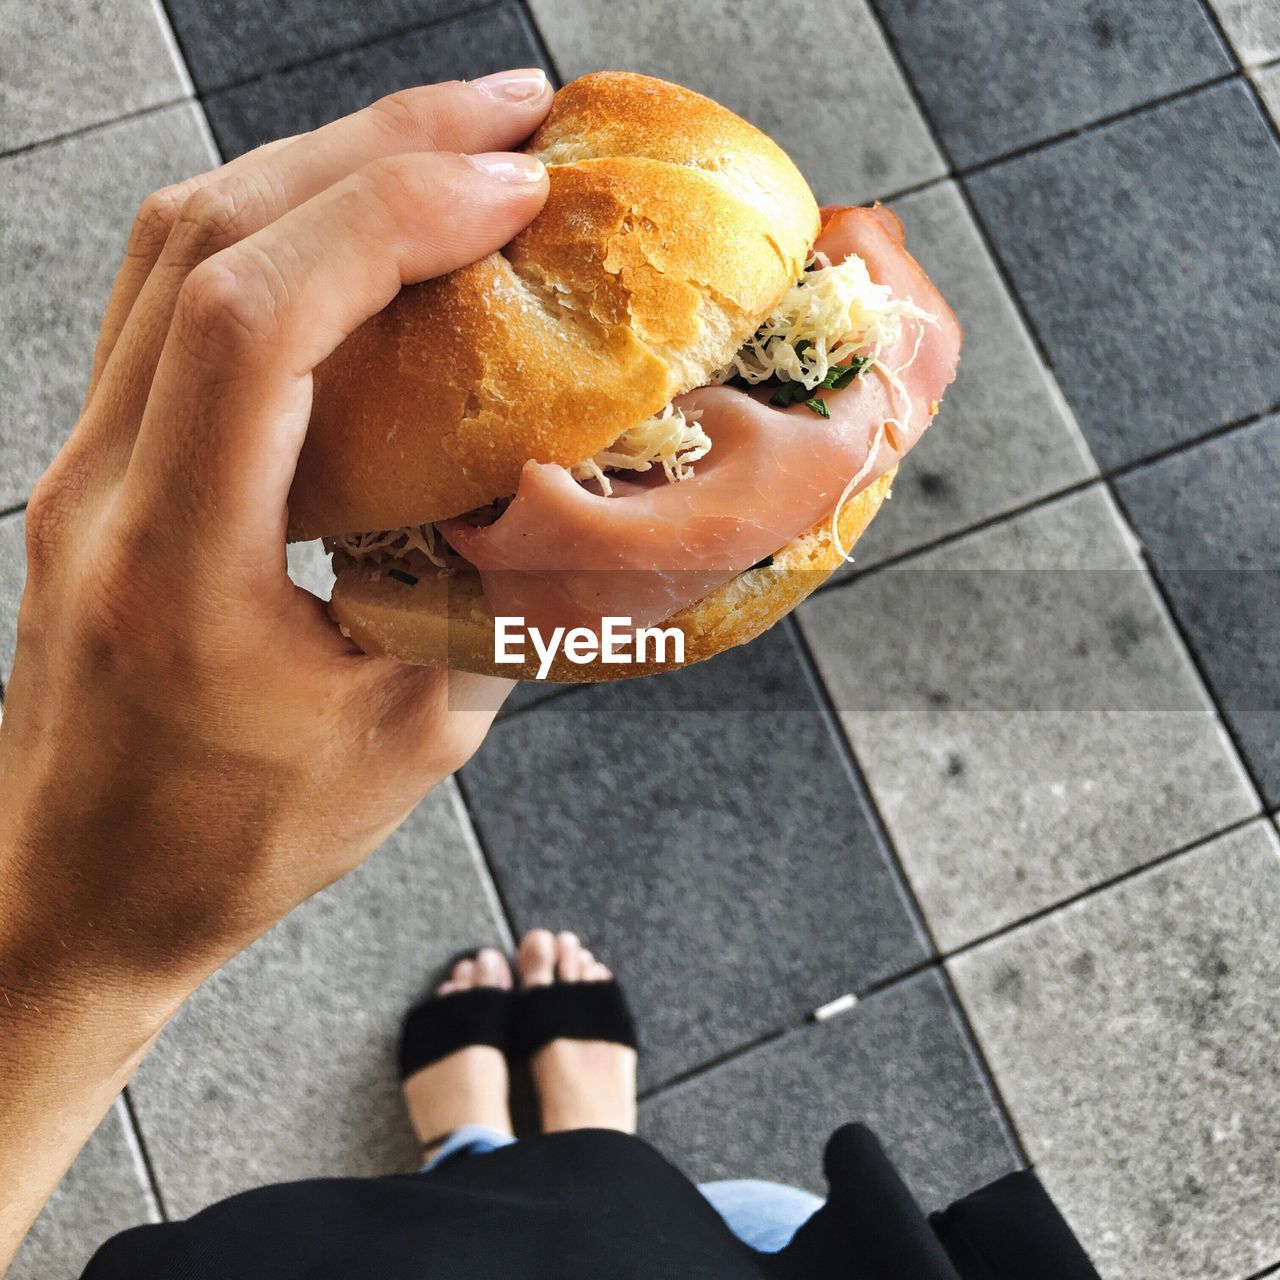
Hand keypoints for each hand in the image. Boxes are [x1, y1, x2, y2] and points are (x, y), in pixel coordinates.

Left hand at [0, 71, 551, 1263]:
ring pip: (174, 247)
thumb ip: (489, 618)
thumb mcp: (402, 749)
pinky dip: (274, 233)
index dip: (389, 221)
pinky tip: (357, 231)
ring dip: (320, 167)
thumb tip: (569, 512)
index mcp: (181, 568)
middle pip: (207, 238)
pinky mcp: (101, 470)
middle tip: (515, 114)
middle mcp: (107, 489)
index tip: (515, 189)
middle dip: (375, 145)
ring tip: (449, 142)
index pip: (253, 323)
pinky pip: (171, 302)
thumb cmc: (226, 849)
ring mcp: (86, 468)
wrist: (74, 894)